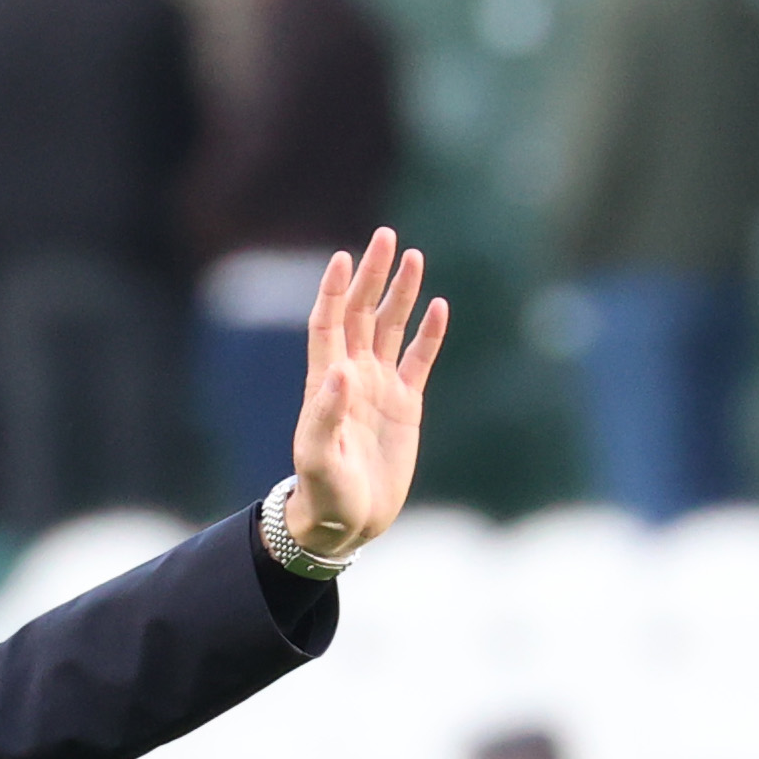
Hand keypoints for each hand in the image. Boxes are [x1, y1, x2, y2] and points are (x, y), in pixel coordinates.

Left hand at [287, 228, 445, 556]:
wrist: (347, 521)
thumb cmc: (324, 493)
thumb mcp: (319, 459)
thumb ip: (325, 417)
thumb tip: (340, 373)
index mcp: (326, 383)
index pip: (329, 323)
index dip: (335, 291)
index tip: (344, 258)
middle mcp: (352, 376)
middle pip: (362, 314)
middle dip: (372, 276)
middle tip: (386, 237)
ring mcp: (380, 388)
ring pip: (391, 329)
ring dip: (400, 294)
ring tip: (413, 256)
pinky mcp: (405, 405)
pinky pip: (419, 360)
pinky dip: (429, 333)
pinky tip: (438, 305)